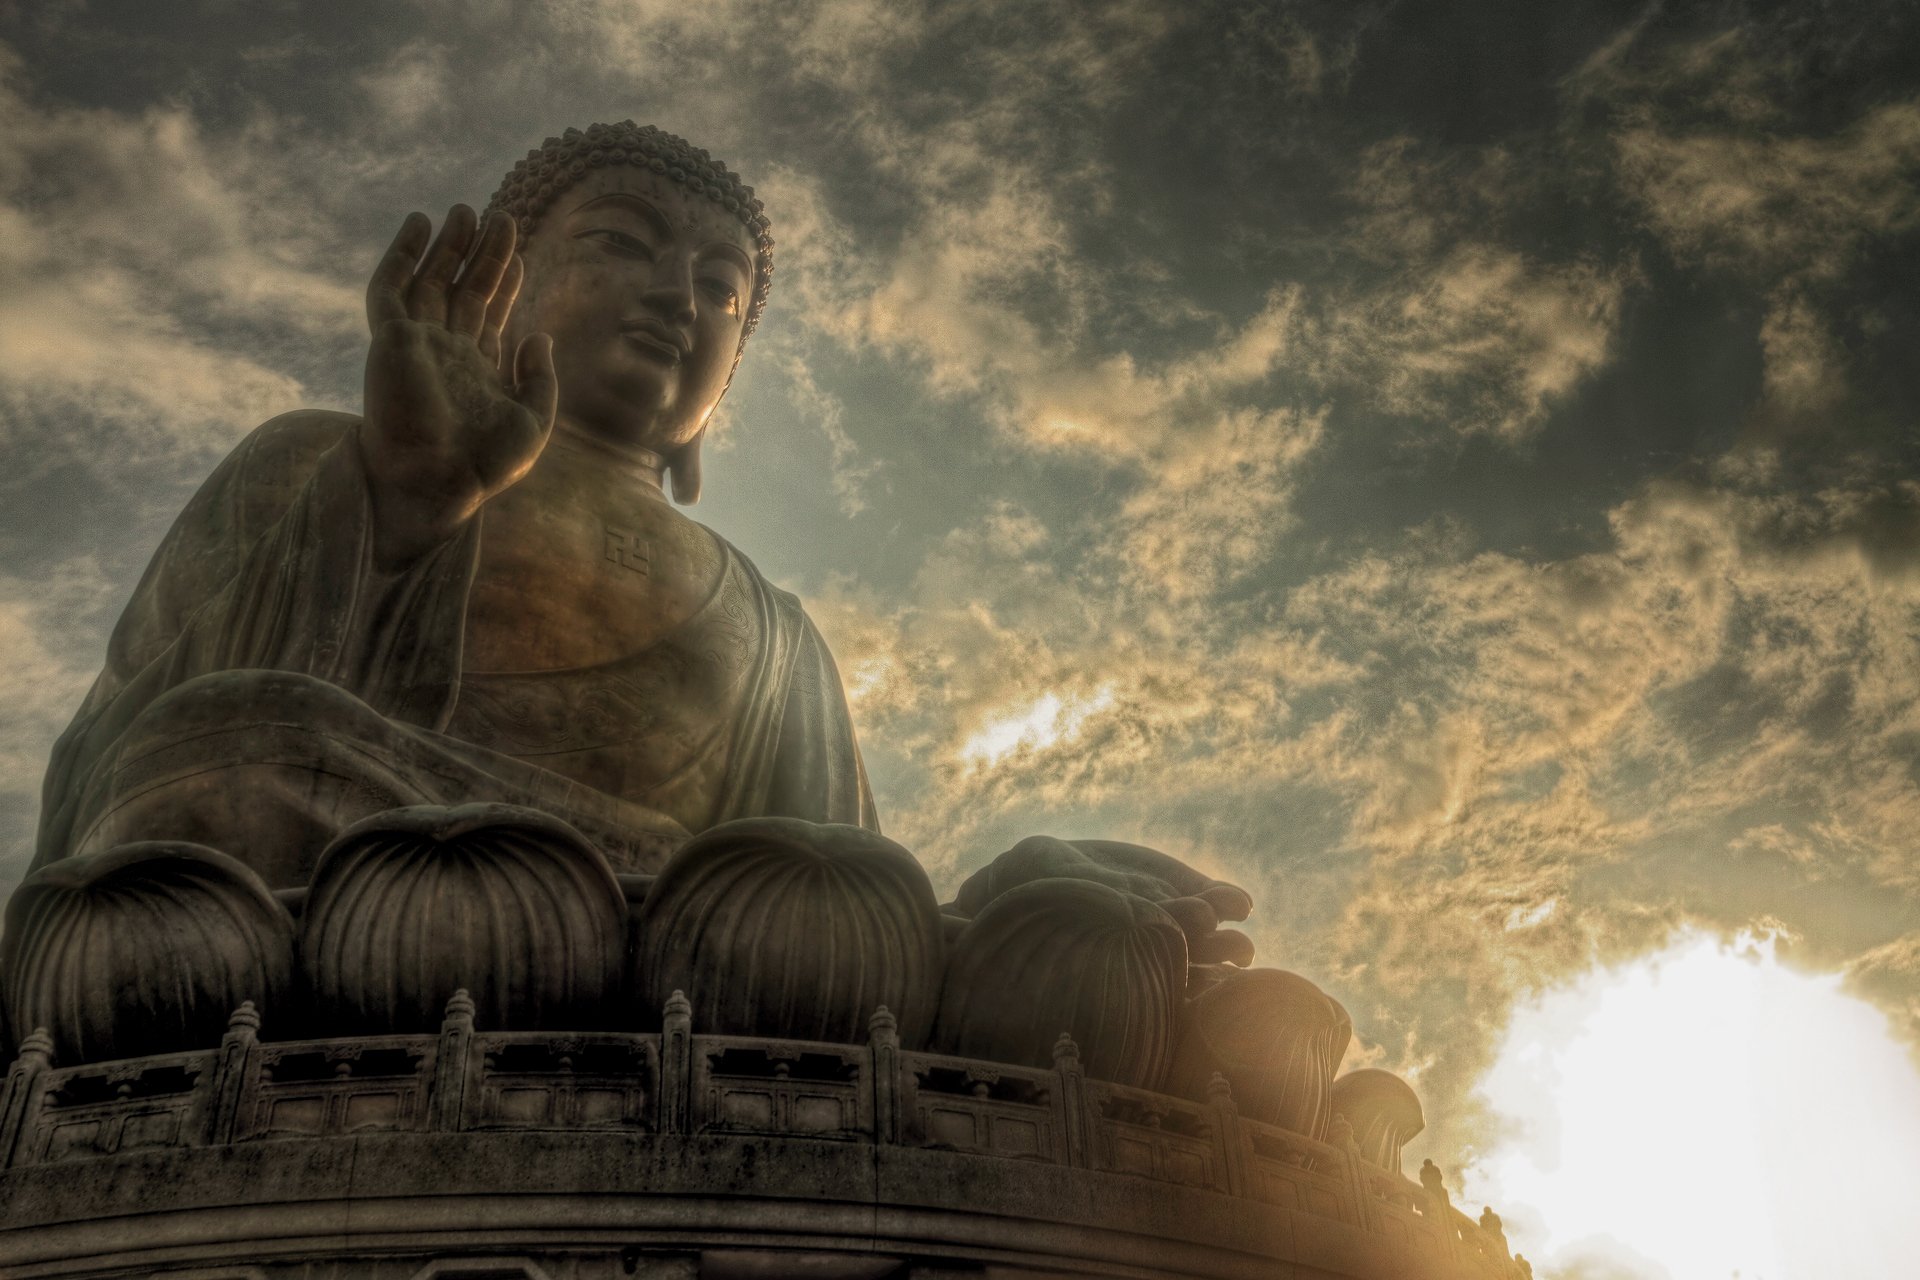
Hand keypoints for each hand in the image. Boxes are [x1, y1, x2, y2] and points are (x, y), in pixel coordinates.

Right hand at [360, 205, 557, 564]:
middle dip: (482, 255)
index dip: (503, 283)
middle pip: (464, 289)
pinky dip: (402, 254)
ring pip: (430, 280)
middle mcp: (444, 351)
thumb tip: (541, 335)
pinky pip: (390, 288)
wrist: (438, 482)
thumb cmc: (484, 465)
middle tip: (502, 216)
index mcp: (476, 370)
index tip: (518, 257)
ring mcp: (416, 343)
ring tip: (467, 210)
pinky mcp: (389, 338)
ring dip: (447, 245)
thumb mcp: (533, 422)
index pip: (490, 314)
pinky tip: (420, 224)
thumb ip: (541, 380)